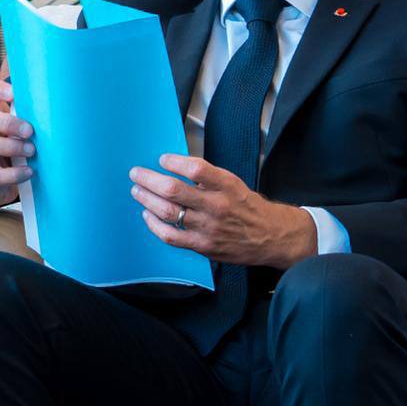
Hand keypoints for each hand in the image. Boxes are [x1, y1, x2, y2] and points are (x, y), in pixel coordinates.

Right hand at [0, 75, 34, 212]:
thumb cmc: (11, 149)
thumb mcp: (16, 128)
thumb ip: (28, 116)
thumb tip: (57, 106)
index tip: (14, 94)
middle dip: (7, 123)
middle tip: (29, 131)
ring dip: (11, 147)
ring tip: (31, 151)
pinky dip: (14, 173)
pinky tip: (28, 171)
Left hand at [129, 155, 316, 269]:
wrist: (270, 236)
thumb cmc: (247, 206)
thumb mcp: (233, 183)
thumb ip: (207, 177)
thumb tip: (175, 168)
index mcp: (226, 185)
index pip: (196, 169)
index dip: (174, 162)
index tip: (162, 159)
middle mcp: (217, 206)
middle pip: (174, 191)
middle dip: (149, 180)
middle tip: (136, 173)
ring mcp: (208, 228)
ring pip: (169, 212)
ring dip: (147, 200)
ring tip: (137, 191)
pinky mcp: (203, 246)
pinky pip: (171, 236)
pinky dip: (155, 225)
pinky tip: (148, 215)